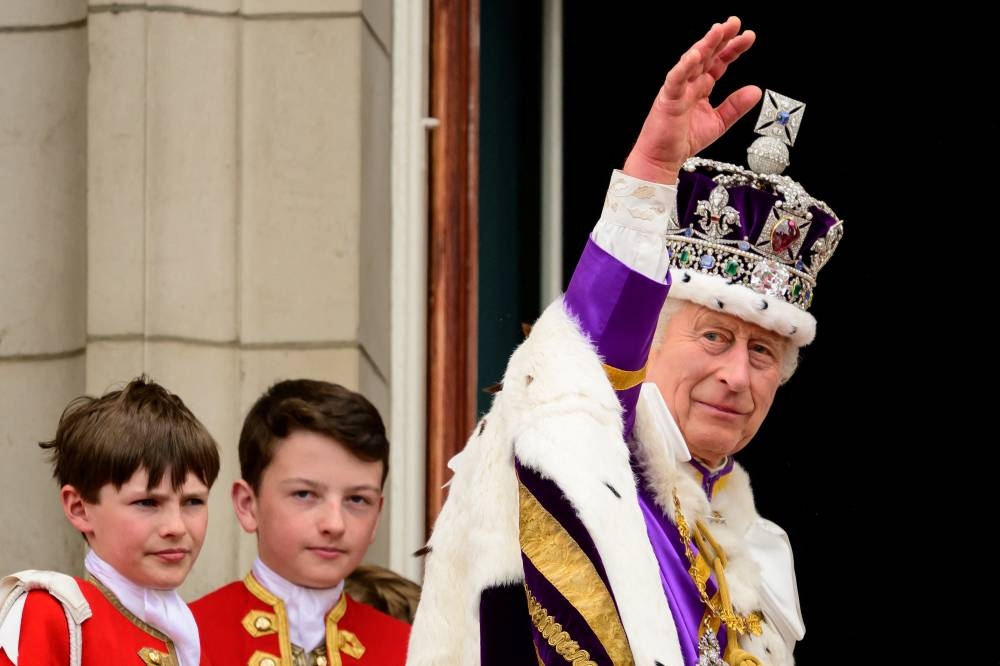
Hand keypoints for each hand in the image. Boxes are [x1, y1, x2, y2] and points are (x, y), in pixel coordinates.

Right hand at [622, 16, 761, 184]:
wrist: (662, 159)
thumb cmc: (683, 141)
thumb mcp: (718, 123)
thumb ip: (735, 106)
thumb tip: (755, 90)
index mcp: (701, 87)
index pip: (719, 62)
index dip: (733, 48)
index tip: (748, 36)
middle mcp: (689, 84)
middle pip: (706, 56)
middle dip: (720, 38)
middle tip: (734, 22)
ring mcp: (677, 90)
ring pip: (691, 62)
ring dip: (704, 45)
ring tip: (717, 31)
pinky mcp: (667, 100)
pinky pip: (675, 80)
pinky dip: (684, 68)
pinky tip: (695, 56)